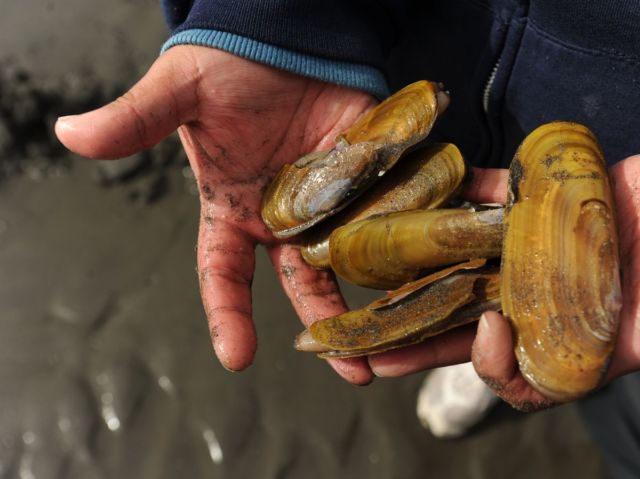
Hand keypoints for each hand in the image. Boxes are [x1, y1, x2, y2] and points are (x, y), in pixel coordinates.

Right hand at [55, 45, 378, 383]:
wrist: (283, 34)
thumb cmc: (227, 63)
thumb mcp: (181, 92)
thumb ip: (137, 119)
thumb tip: (70, 133)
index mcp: (233, 209)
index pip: (224, 273)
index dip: (227, 314)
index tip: (237, 357)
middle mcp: (283, 216)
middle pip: (304, 283)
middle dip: (325, 325)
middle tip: (355, 372)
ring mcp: (330, 200)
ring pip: (351, 259)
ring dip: (375, 297)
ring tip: (402, 337)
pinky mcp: (368, 175)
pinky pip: (389, 212)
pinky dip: (408, 237)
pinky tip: (431, 265)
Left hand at [368, 158, 639, 409]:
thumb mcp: (609, 359)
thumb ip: (542, 378)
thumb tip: (484, 336)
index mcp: (530, 330)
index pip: (460, 347)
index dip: (418, 354)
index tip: (372, 357)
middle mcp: (518, 288)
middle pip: (444, 298)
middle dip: (397, 305)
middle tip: (345, 312)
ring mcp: (524, 244)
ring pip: (456, 246)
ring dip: (414, 246)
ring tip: (367, 245)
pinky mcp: (537, 202)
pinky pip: (489, 197)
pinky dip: (460, 195)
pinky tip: (418, 193)